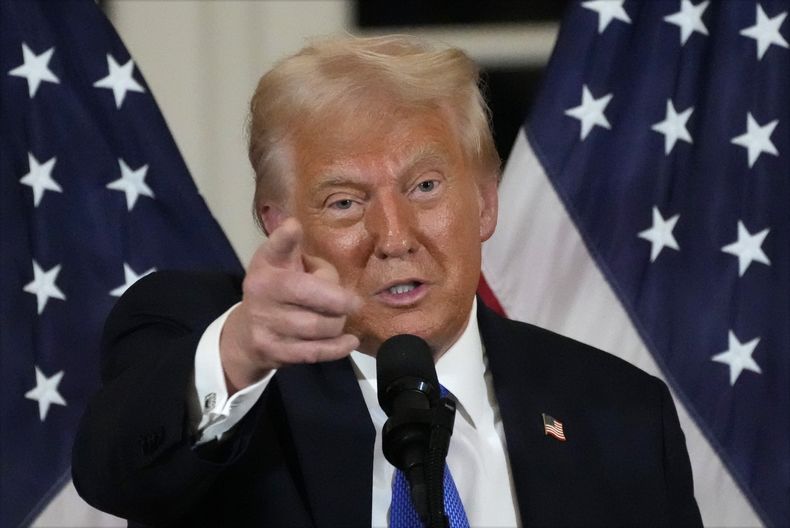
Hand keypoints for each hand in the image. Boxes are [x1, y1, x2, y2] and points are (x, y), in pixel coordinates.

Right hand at [219, 218, 361, 392]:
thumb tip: (329, 278)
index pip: (274, 248)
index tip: (294, 226)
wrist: (246, 334)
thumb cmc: (278, 291)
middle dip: (339, 299)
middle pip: (309, 292)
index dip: (284, 238)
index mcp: (266, 265)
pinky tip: (350, 342)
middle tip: (354, 303)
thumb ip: (309, 262)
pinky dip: (337, 348)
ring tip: (340, 320)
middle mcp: (260, 291)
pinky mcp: (272, 351)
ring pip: (318, 326)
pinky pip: (314, 352)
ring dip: (337, 324)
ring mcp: (264, 323)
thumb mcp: (284, 266)